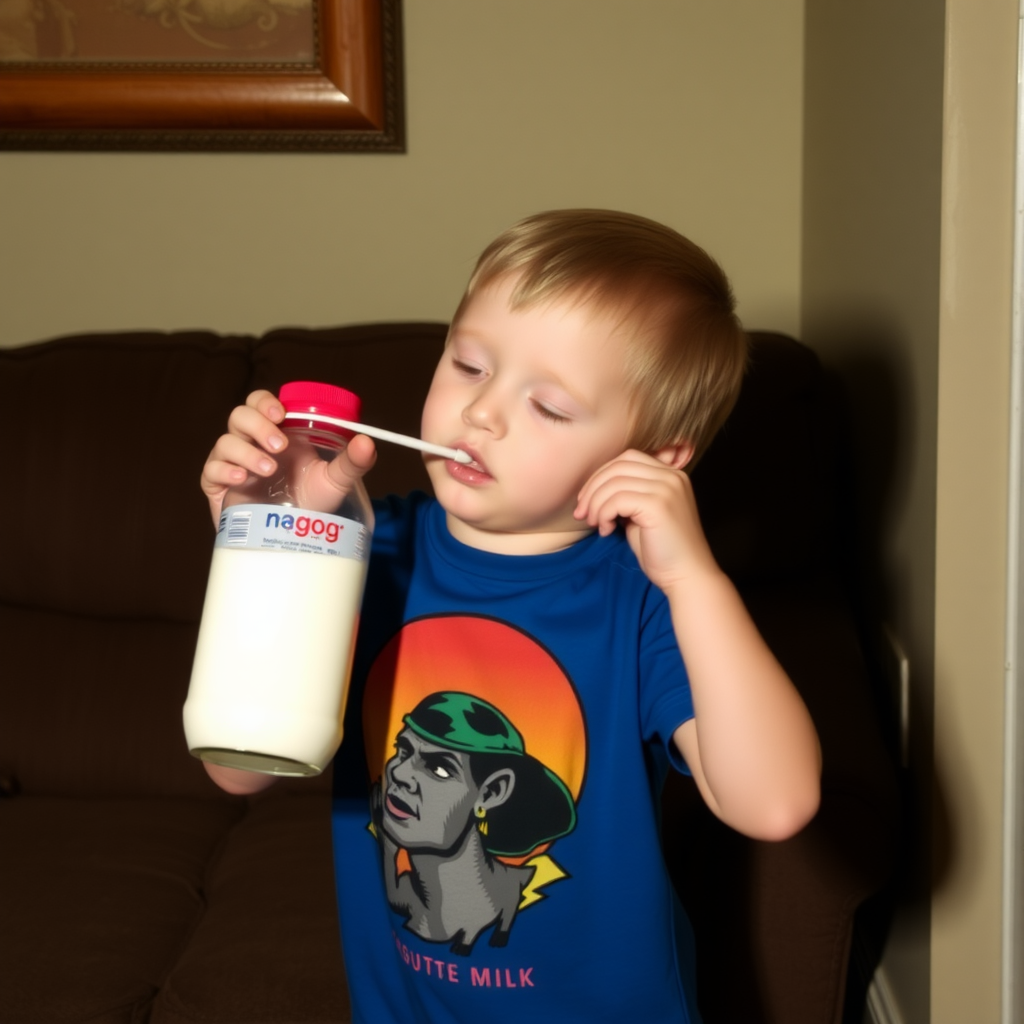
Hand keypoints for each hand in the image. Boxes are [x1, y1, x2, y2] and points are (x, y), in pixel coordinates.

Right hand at [201, 389, 376, 525]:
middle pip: (240, 416)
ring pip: (226, 441)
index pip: (260, 403)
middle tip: (280, 446)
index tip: (281, 415)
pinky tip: (243, 478)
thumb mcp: (335, 481)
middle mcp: (252, 443)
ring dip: (246, 451)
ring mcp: (233, 463)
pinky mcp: (219, 486)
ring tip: (269, 469)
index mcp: (278, 433)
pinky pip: (211, 469)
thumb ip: (352, 462)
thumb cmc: (311, 505)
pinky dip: (225, 470)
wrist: (293, 539)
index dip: (265, 402)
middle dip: (258, 426)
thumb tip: (368, 442)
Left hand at [574, 450, 718, 592]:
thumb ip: (627, 496)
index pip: (626, 458)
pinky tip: (607, 530)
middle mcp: (671, 476)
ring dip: (595, 504)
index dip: (601, 476)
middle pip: (618, 466)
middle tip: (582, 513)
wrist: (687, 576)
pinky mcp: (658, 505)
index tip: (587, 500)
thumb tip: (595, 489)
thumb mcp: (642, 515)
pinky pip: (617, 500)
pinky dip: (604, 514)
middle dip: (593, 488)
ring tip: (595, 523)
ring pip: (614, 482)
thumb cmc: (662, 550)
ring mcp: (666, 488)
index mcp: (670, 474)